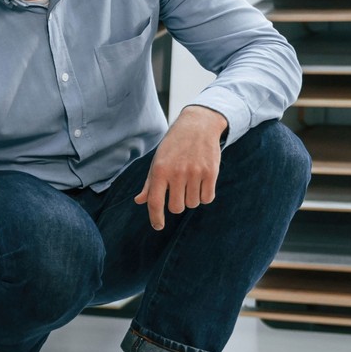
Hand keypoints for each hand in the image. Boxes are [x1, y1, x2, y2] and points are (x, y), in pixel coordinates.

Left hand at [134, 106, 226, 230]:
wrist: (198, 125)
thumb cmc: (174, 145)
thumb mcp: (158, 160)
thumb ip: (150, 183)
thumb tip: (139, 201)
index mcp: (160, 170)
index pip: (155, 202)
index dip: (155, 218)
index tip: (158, 226)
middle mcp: (177, 173)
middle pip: (176, 208)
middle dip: (177, 204)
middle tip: (179, 190)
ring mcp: (195, 173)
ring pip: (193, 204)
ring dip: (191, 198)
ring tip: (190, 182)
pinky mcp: (211, 172)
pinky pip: (208, 198)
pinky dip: (204, 196)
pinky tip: (202, 184)